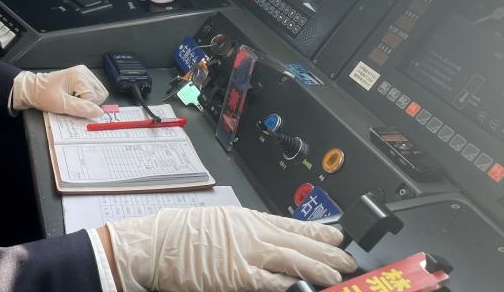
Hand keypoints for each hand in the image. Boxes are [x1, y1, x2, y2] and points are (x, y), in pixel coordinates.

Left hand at [12, 65, 108, 117]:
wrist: (34, 89)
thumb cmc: (44, 95)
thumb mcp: (61, 105)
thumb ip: (81, 108)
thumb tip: (99, 112)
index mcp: (79, 75)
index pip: (95, 97)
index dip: (84, 106)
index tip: (71, 105)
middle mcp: (84, 72)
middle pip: (100, 94)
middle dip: (88, 103)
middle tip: (72, 102)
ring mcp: (84, 74)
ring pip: (99, 94)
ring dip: (87, 101)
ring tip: (73, 99)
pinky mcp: (83, 78)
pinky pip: (93, 92)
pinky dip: (86, 98)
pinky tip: (74, 97)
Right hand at [105, 206, 356, 291]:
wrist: (155, 243)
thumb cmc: (178, 235)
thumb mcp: (217, 224)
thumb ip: (244, 235)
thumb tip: (266, 246)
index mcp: (246, 219)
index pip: (290, 224)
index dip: (317, 231)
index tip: (337, 235)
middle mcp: (250, 233)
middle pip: (297, 241)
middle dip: (325, 251)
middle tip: (347, 259)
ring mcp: (245, 254)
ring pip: (290, 259)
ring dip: (316, 267)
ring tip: (337, 274)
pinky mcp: (236, 275)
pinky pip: (267, 280)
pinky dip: (284, 281)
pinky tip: (300, 284)